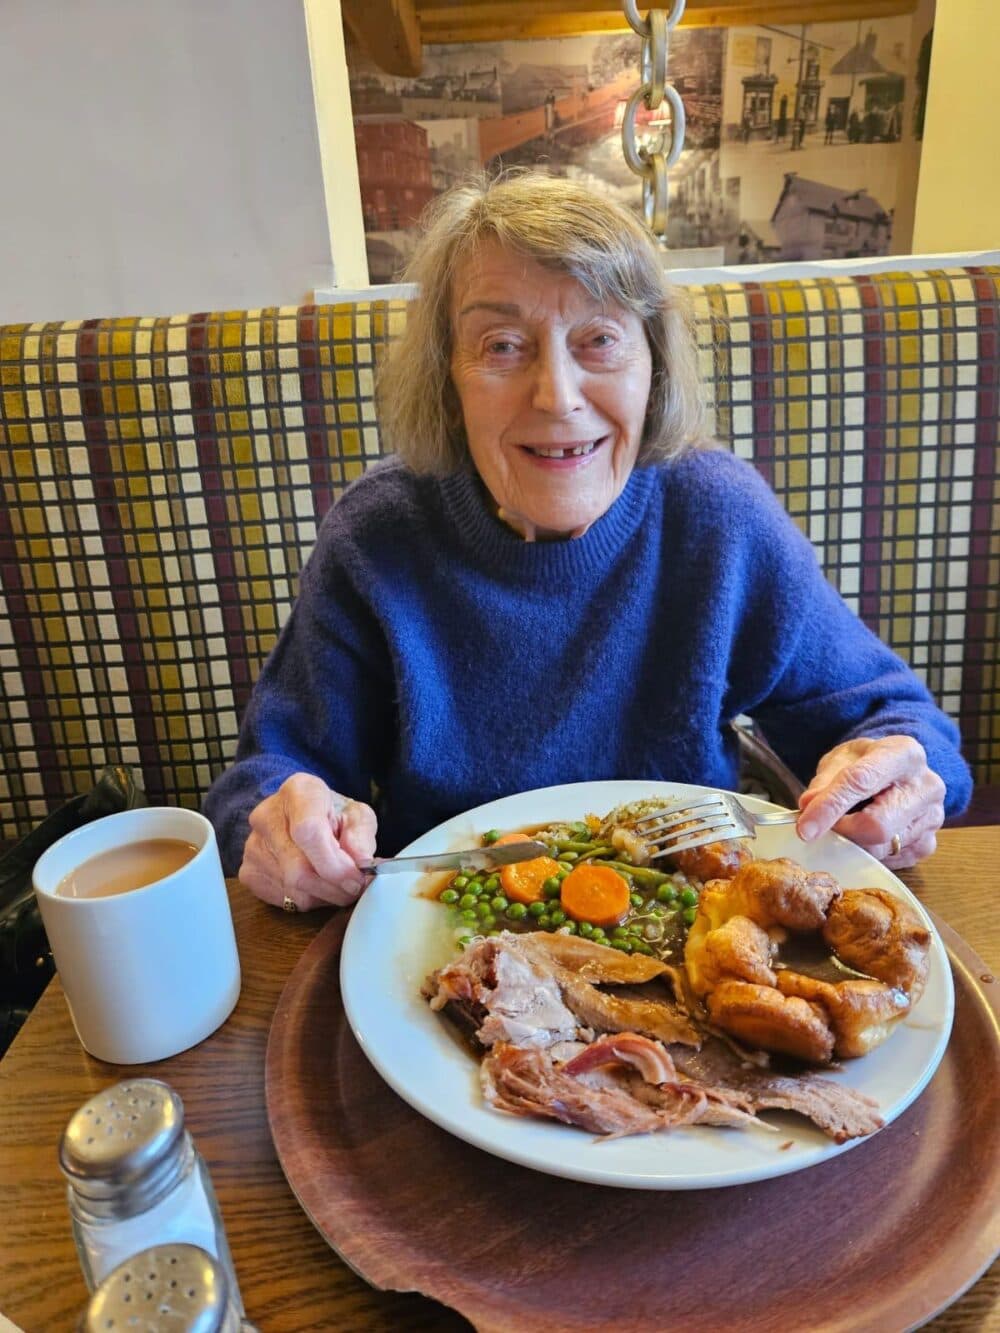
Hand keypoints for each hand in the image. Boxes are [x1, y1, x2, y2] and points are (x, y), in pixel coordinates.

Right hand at [238, 773, 377, 909]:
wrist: (298, 816)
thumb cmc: (331, 814)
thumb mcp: (357, 815)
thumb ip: (361, 836)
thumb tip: (361, 862)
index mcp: (298, 792)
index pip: (308, 831)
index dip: (334, 864)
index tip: (356, 878)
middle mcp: (267, 816)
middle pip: (299, 869)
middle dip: (334, 887)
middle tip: (354, 888)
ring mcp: (253, 845)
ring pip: (293, 888)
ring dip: (324, 895)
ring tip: (336, 882)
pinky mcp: (248, 871)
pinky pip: (282, 897)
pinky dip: (307, 899)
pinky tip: (316, 884)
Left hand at [795, 736, 945, 868]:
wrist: (900, 771)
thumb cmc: (868, 763)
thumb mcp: (843, 759)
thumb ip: (824, 781)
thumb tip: (808, 806)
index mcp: (904, 754)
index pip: (861, 782)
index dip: (829, 807)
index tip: (804, 828)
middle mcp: (926, 786)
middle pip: (877, 825)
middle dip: (841, 832)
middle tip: (821, 829)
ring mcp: (932, 817)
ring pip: (881, 848)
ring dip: (852, 844)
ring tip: (845, 826)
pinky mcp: (929, 844)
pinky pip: (890, 860)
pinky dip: (868, 853)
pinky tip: (865, 835)